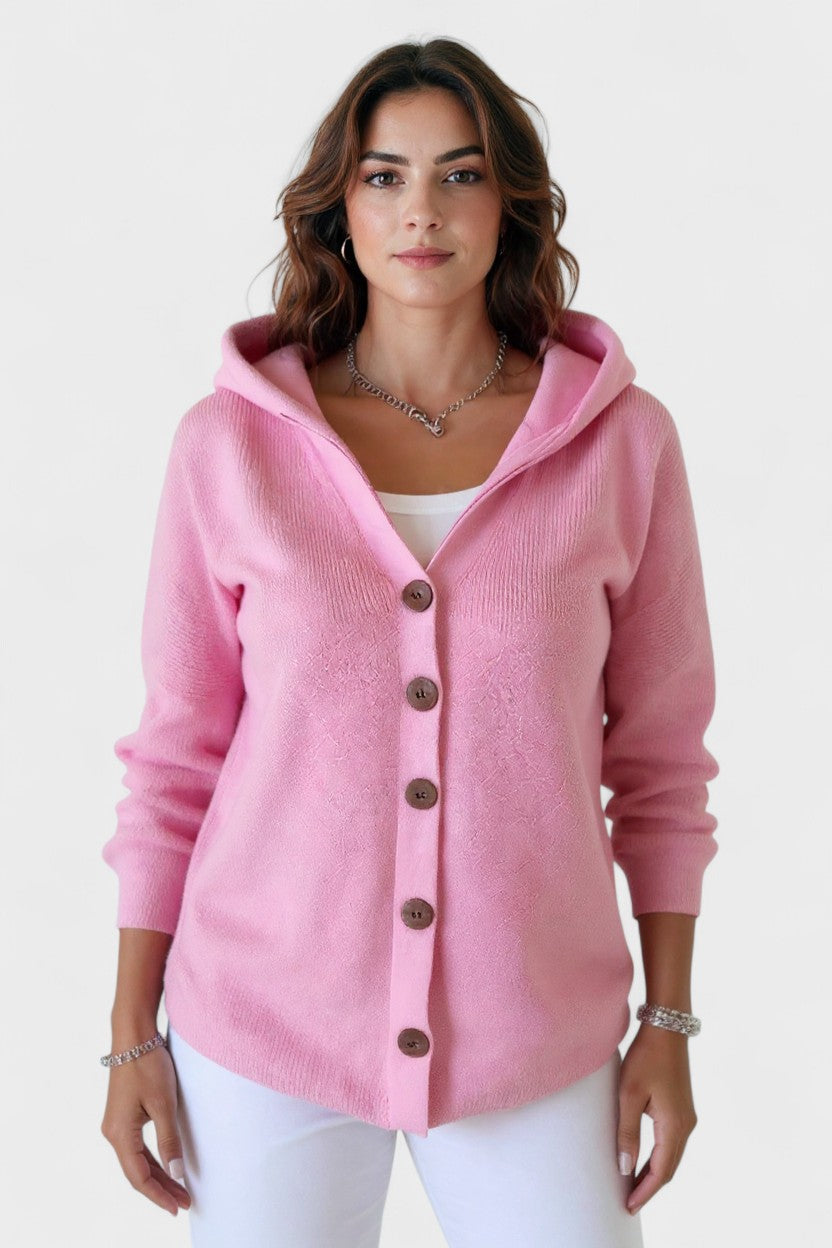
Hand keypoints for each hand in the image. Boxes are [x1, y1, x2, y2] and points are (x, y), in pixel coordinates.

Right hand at [100, 1038, 190, 1217]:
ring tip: (180, 1190)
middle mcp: (113, 1133)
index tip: (179, 1206)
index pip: (139, 1177)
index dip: (159, 1195)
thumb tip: (176, 1173)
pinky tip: (166, 1166)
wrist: (133, 1035)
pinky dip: (153, 1159)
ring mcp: (116, 1125)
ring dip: (158, 1175)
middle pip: (137, 1171)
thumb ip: (169, 1140)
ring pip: (138, 1160)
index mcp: (120, 1134)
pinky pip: (137, 1147)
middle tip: (185, 1202)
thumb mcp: (163, 1104)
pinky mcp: (123, 1116)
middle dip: (161, 1189)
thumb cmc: (148, 1066)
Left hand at [616, 1023, 697, 1215]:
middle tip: (628, 1202)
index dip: (645, 1191)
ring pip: (671, 1156)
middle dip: (649, 1187)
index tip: (628, 1206)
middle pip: (669, 1168)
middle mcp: (686, 1125)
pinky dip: (659, 1157)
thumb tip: (625, 1168)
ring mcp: (687, 1116)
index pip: (661, 1171)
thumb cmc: (646, 1057)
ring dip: (654, 1172)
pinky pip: (672, 1142)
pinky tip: (644, 1159)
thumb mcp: (629, 1094)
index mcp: (675, 1125)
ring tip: (632, 1185)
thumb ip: (627, 1132)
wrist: (666, 1028)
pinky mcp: (682, 1108)